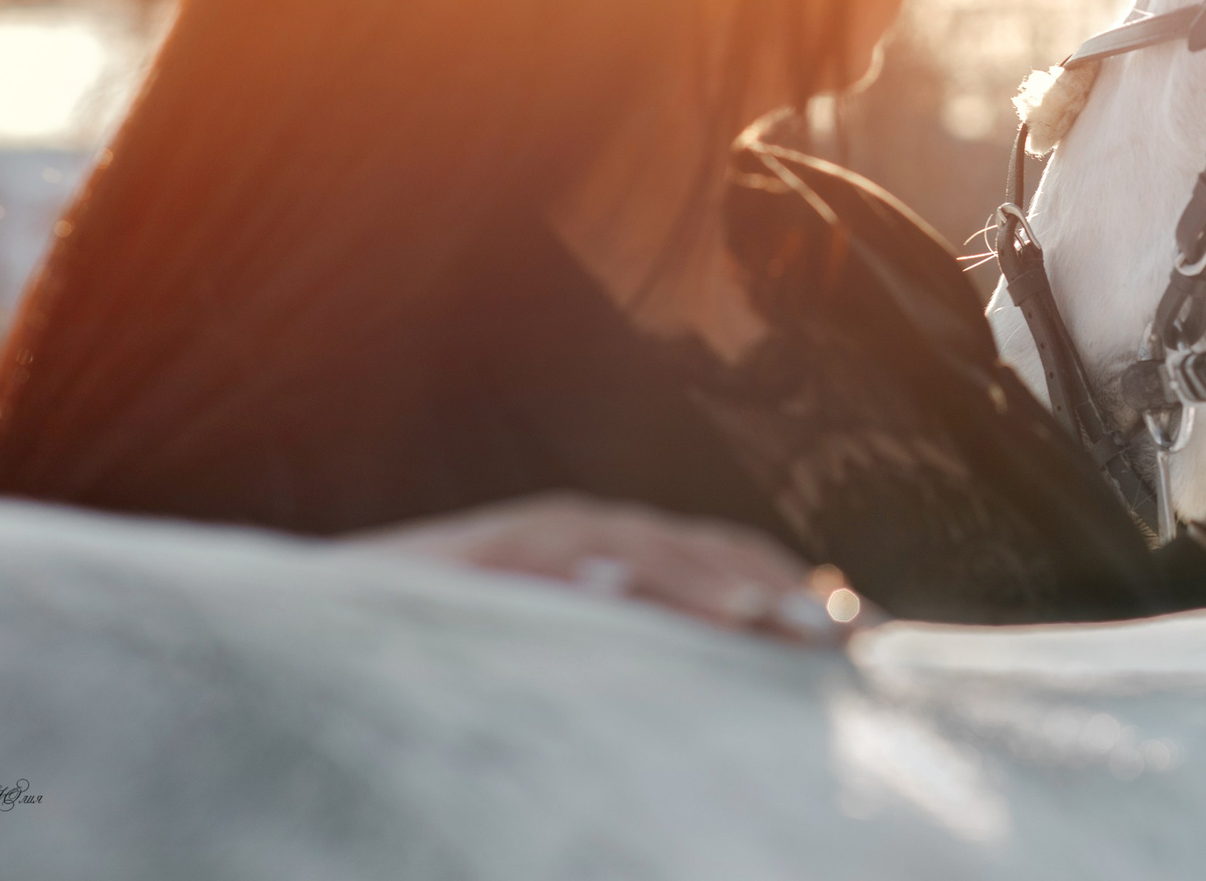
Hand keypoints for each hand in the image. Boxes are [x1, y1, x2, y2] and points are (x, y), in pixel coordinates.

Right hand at [348, 492, 875, 645]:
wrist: (339, 621)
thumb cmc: (472, 651)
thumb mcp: (582, 656)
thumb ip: (657, 649)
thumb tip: (751, 671)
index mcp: (632, 555)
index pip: (737, 567)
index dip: (801, 597)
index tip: (866, 644)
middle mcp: (597, 534)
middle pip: (707, 553)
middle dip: (778, 589)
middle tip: (840, 635)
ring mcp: (539, 538)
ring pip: (636, 550)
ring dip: (699, 578)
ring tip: (758, 612)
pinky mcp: (479, 556)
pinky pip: (537, 559)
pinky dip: (580, 569)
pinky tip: (612, 587)